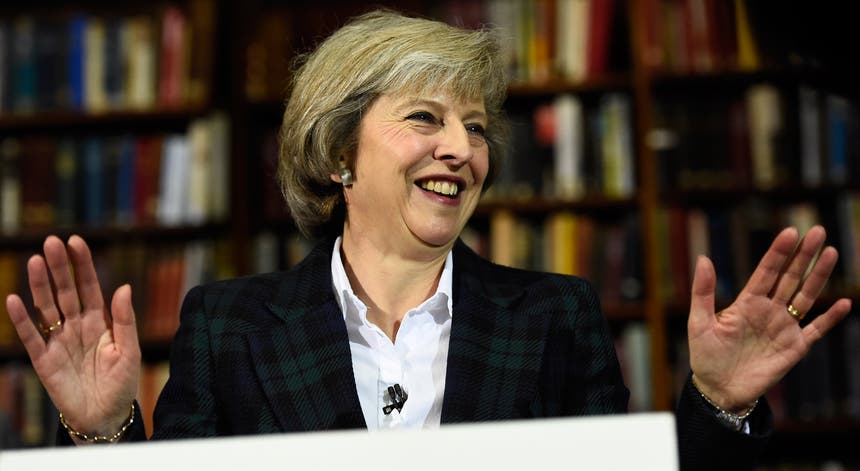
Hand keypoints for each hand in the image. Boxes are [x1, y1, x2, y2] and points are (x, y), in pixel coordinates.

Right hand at [5, 235, 140, 440]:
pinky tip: (14, 300)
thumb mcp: (129, 351)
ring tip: (34, 261)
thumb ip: (124, 320)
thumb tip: (123, 287)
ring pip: (47, 307)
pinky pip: (31, 337)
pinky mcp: (44, 360)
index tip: (75, 241)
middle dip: (59, 267)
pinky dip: (22, 320)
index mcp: (100, 321)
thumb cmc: (121, 384)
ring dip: (40, 285)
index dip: (82, 265)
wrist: (105, 416)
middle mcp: (77, 326)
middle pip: (65, 291)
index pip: (90, 287)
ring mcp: (58, 341)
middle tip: (51, 242)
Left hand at [688, 225, 851, 412]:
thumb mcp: (699, 323)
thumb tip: (703, 258)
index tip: (790, 232)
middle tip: (817, 231)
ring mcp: (784, 327)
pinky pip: (817, 330)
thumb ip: (703, 292)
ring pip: (806, 297)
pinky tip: (845, 303)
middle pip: (790, 278)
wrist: (718, 390)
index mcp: (747, 302)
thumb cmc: (705, 356)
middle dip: (803, 255)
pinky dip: (831, 318)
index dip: (778, 252)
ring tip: (830, 252)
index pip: (766, 271)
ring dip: (819, 277)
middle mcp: (769, 310)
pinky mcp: (794, 348)